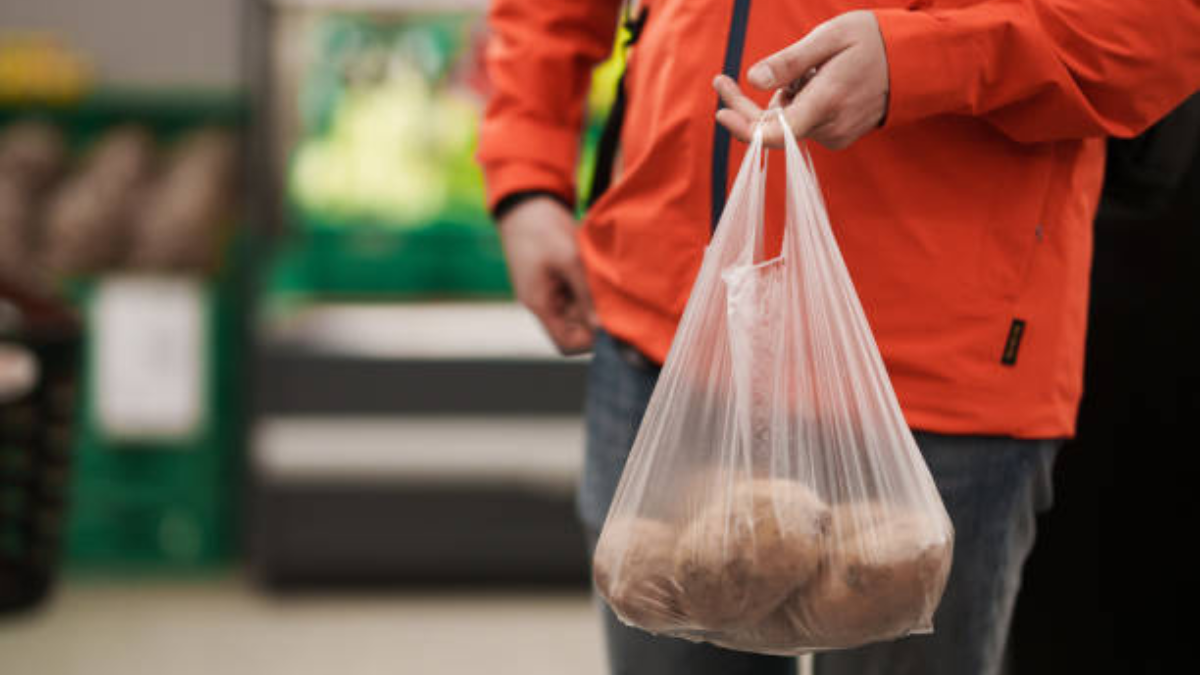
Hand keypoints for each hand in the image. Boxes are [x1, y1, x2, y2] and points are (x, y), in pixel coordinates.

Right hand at [497, 196, 597, 354]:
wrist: (525, 201)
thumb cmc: (541, 228)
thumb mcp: (568, 259)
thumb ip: (585, 294)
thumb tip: (602, 327)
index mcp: (540, 305)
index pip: (566, 344)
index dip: (589, 341)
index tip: (608, 322)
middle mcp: (544, 303)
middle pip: (576, 328)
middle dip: (595, 315)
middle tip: (611, 295)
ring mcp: (550, 290)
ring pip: (580, 308)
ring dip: (594, 298)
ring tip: (601, 276)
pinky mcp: (556, 277)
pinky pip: (578, 292)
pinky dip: (590, 285)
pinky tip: (595, 268)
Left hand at [714, 10, 888, 149]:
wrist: (917, 61)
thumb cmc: (873, 41)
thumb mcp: (830, 37)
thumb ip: (790, 61)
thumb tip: (753, 79)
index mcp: (826, 103)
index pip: (774, 133)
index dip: (742, 127)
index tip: (720, 110)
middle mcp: (830, 128)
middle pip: (772, 129)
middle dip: (746, 106)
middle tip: (723, 79)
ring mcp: (836, 135)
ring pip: (787, 124)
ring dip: (780, 100)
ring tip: (810, 68)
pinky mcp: (839, 136)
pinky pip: (803, 124)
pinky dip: (797, 104)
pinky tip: (815, 81)